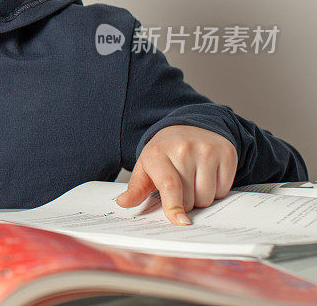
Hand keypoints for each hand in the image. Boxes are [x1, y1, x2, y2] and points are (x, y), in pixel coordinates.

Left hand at [115, 125, 237, 224]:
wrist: (188, 128)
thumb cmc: (164, 153)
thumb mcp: (145, 167)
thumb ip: (136, 189)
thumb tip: (123, 203)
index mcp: (158, 153)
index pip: (169, 185)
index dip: (174, 207)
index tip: (179, 222)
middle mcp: (183, 149)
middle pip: (190, 198)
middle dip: (185, 202)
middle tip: (180, 187)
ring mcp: (207, 149)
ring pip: (208, 196)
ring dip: (201, 197)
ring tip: (193, 180)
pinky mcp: (227, 152)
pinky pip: (224, 189)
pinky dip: (217, 190)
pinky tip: (208, 175)